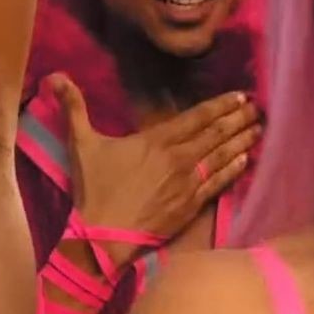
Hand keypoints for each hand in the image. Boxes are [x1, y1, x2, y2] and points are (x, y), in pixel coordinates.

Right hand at [52, 75, 260, 249]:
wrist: (103, 236)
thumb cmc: (95, 189)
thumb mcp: (82, 144)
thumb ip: (74, 107)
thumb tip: (54, 77)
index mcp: (157, 140)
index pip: (197, 117)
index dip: (221, 105)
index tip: (240, 96)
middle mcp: (179, 158)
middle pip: (216, 134)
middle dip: (239, 119)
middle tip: (259, 107)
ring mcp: (188, 183)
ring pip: (222, 156)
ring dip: (243, 141)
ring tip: (259, 128)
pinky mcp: (192, 205)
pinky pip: (218, 183)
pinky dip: (234, 169)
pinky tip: (247, 160)